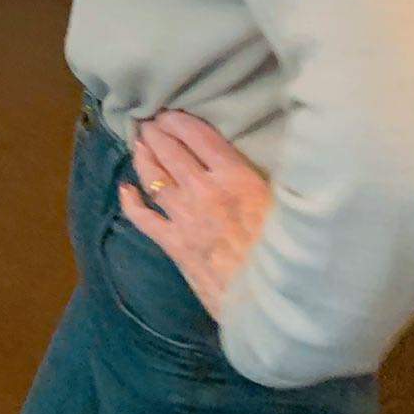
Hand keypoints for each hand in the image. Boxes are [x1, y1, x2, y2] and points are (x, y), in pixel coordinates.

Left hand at [119, 112, 273, 320]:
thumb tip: (270, 164)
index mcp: (235, 176)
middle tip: (148, 123)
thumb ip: (267, 177)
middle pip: (171, 151)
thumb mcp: (287, 203)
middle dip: (156, 133)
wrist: (271, 301)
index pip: (199, 136)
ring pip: (154, 178)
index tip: (169, 112)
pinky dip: (131, 202)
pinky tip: (125, 189)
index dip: (179, 120)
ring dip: (143, 157)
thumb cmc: (289, 251)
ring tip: (138, 143)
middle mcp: (204, 190)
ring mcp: (184, 217)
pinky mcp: (174, 244)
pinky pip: (144, 218)